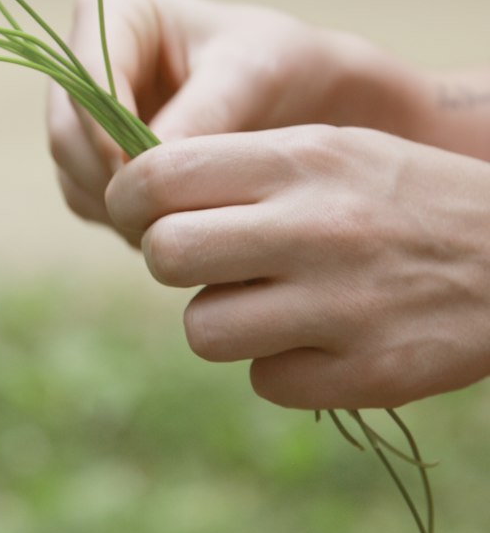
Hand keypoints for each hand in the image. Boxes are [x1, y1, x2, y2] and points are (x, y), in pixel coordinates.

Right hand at [48, 0, 402, 231]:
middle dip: (116, 178)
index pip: (87, 75)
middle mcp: (86, 56)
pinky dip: (125, 217)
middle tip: (172, 217)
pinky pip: (86, 197)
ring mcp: (82, 110)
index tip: (151, 178)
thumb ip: (199, 118)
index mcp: (114, 7)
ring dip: (121, 205)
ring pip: (71, 170)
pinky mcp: (91, 155)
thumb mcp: (250, 80)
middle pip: (68, 130)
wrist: (304, 101)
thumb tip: (145, 170)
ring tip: (189, 219)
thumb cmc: (281, 68)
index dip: (109, 131)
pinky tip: (179, 220)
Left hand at [105, 124, 489, 409]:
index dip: (129, 198)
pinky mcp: (366, 373)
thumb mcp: (329, 150)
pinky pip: (265, 382)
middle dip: (170, 261)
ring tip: (266, 303)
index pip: (158, 173)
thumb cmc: (403, 195)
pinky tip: (320, 339)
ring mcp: (340, 305)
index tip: (140, 213)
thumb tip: (141, 196)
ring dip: (221, 321)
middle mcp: (313, 226)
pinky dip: (280, 367)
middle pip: (165, 253)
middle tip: (204, 262)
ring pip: (203, 329)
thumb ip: (240, 168)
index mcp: (299, 159)